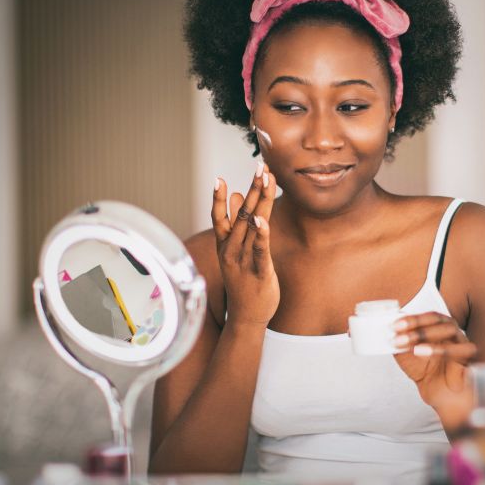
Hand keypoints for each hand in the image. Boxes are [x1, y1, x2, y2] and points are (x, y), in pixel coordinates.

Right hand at [213, 162, 278, 327]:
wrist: (247, 317)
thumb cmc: (244, 282)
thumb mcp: (236, 252)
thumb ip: (237, 224)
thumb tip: (236, 195)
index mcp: (225, 246)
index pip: (219, 217)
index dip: (219, 198)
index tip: (219, 177)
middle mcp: (231, 251)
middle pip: (241, 215)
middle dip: (251, 189)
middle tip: (259, 167)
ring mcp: (244, 261)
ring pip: (252, 226)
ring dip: (259, 202)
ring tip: (265, 180)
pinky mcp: (260, 272)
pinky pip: (260, 250)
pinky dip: (261, 235)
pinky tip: (263, 220)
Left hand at [392, 312, 477, 430]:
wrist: (440, 395)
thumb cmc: (425, 371)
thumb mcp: (407, 355)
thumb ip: (399, 342)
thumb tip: (385, 331)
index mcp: (441, 327)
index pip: (430, 316)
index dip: (412, 318)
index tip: (394, 325)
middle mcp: (455, 333)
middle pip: (440, 321)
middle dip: (417, 326)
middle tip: (397, 333)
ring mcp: (464, 344)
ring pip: (450, 330)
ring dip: (426, 335)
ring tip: (406, 345)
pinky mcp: (470, 359)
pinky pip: (459, 350)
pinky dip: (440, 350)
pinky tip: (421, 352)